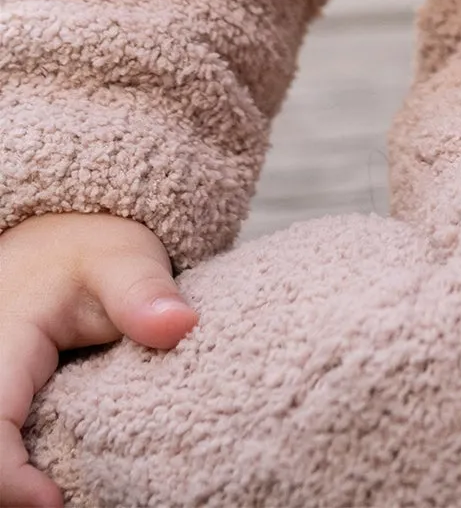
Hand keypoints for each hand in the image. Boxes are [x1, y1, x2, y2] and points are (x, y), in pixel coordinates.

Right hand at [0, 215, 195, 507]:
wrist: (64, 239)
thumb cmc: (92, 250)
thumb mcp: (123, 259)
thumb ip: (145, 293)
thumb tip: (181, 325)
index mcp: (3, 346)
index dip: (10, 478)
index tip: (56, 500)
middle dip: (11, 491)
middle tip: (66, 501)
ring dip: (15, 479)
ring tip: (66, 493)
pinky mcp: (4, 400)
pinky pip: (3, 441)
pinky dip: (22, 468)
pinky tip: (57, 481)